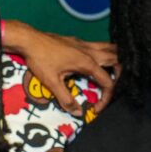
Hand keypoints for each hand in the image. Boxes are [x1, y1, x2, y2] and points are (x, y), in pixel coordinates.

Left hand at [3, 20, 119, 115]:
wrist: (30, 40)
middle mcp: (91, 51)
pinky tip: (97, 62)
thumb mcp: (52, 82)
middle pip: (118, 60)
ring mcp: (85, 44)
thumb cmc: (40, 59)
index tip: (97, 108)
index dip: (106, 98)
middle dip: (120, 75)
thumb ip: (65, 98)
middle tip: (112, 88)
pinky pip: (99, 45)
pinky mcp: (78, 41)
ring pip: (111, 48)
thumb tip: (78, 112)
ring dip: (115, 61)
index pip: (108, 82)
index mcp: (88, 62)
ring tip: (112, 74)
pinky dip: (105, 53)